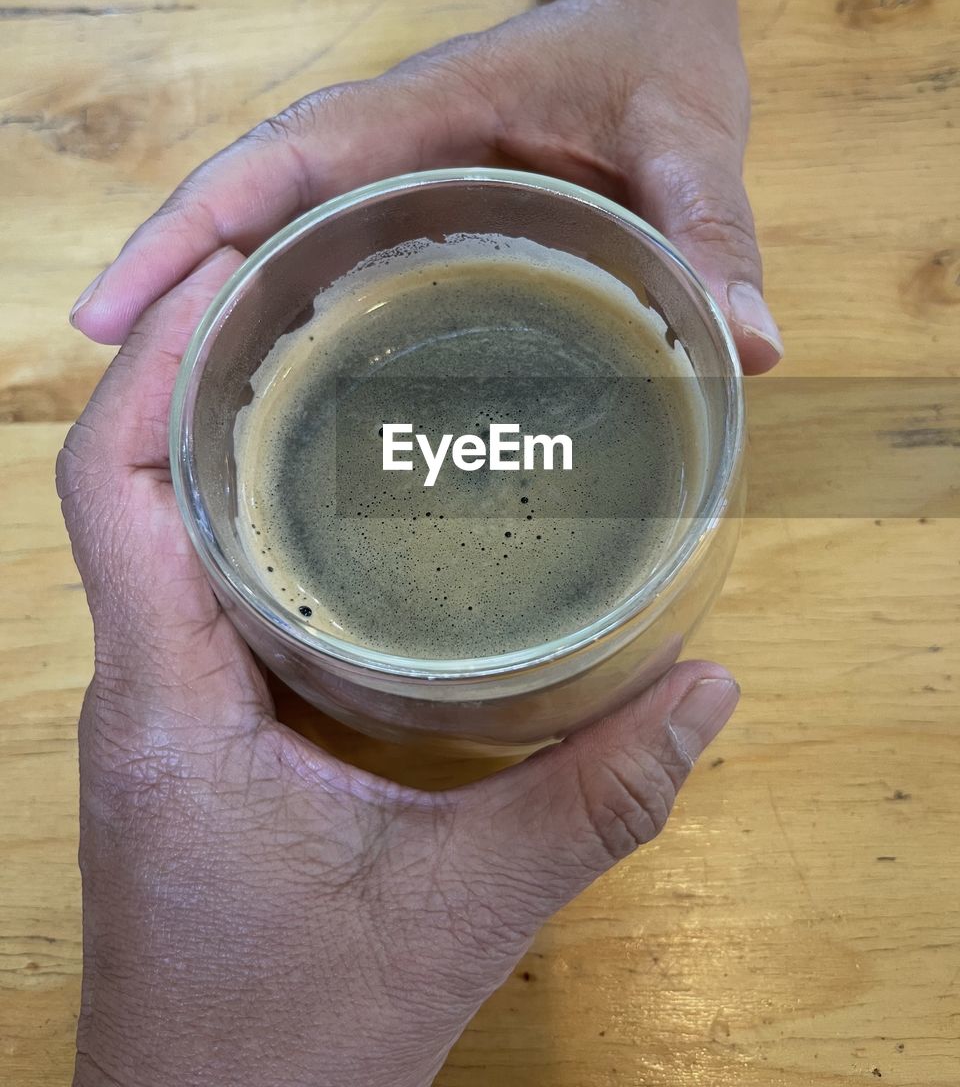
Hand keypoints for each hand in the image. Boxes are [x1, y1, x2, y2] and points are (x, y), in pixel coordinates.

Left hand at [58, 250, 739, 1086]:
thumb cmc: (291, 1046)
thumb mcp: (459, 913)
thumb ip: (592, 801)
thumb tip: (707, 689)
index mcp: (167, 705)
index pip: (112, 488)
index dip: (152, 364)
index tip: (223, 274)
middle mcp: (139, 689)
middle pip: (127, 482)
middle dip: (192, 368)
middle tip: (299, 288)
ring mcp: (157, 710)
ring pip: (155, 531)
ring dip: (215, 434)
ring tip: (320, 360)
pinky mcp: (187, 734)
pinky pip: (194, 587)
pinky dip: (244, 514)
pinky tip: (335, 503)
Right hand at [70, 0, 781, 372]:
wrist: (650, 30)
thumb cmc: (653, 66)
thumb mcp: (690, 138)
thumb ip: (712, 228)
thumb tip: (747, 346)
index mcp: (428, 113)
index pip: (286, 162)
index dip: (195, 228)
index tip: (117, 308)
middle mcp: (388, 147)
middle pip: (248, 205)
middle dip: (172, 279)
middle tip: (115, 388)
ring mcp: (392, 181)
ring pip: (274, 235)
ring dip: (210, 302)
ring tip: (164, 409)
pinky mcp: (408, 212)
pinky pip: (323, 256)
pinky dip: (277, 308)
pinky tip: (263, 388)